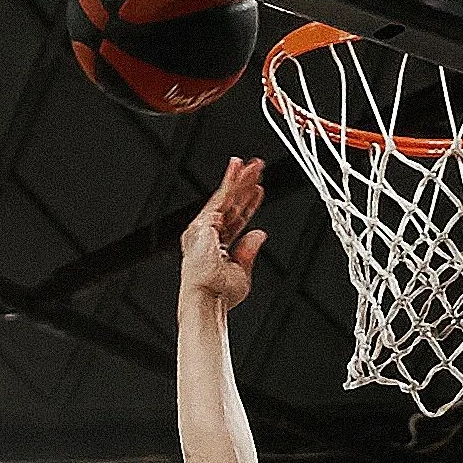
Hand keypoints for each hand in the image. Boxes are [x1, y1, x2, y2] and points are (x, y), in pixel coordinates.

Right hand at [179, 159, 268, 319]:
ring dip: (239, 178)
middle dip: (244, 186)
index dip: (248, 204)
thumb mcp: (242, 271)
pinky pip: (221, 197)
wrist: (207, 298)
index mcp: (216, 246)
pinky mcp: (203, 223)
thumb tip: (259, 234)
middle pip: (231, 205)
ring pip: (226, 197)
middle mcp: (207, 235)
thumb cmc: (219, 293)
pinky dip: (230, 181)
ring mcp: (204, 228)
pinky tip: (238, 170)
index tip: (258, 191)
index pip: (236, 220)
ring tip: (251, 164)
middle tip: (256, 169)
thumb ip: (249, 251)